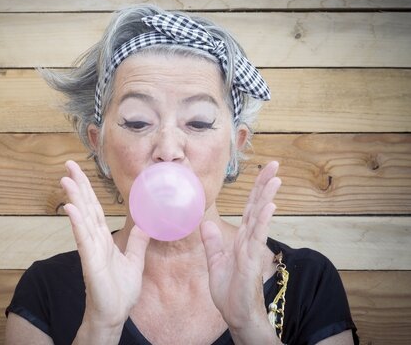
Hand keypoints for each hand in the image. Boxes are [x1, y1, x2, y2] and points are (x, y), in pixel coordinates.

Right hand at [60, 160, 149, 330]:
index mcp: (104, 239)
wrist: (114, 315)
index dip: (88, 190)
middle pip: (86, 207)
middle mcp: (94, 240)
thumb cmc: (120, 292)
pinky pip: (83, 239)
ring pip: (82, 219)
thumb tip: (145, 223)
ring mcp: (91, 250)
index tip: (80, 172)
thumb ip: (138, 242)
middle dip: (78, 185)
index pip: (95, 208)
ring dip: (74, 198)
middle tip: (68, 164)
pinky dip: (77, 223)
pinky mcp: (90, 262)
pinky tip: (70, 208)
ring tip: (65, 179)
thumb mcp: (134, 261)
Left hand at [201, 161, 281, 342]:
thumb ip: (212, 242)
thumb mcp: (215, 262)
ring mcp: (252, 249)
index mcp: (241, 238)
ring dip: (267, 197)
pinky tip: (269, 206)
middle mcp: (249, 239)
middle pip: (257, 206)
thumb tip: (205, 222)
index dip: (255, 189)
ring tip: (275, 178)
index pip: (248, 208)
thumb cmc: (230, 292)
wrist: (236, 315)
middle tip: (275, 164)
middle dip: (264, 185)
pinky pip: (257, 237)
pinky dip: (263, 220)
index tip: (263, 170)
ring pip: (259, 218)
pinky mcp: (251, 260)